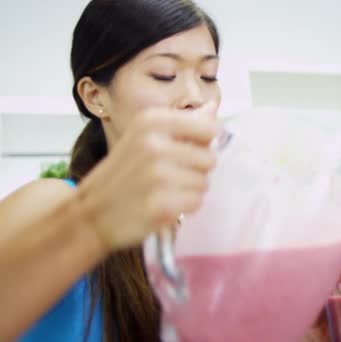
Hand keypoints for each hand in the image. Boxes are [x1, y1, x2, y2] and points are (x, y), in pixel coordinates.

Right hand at [75, 102, 217, 250]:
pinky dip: (185, 207)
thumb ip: (182, 124)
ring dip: (190, 190)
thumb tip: (213, 108)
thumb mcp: (143, 136)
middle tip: (170, 177)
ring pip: (204, 182)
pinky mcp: (161, 205)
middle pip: (209, 158)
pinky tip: (164, 205)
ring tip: (165, 191)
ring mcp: (157, 175)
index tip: (184, 152)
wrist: (90, 214)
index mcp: (151, 121)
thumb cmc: (122, 174)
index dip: (202, 144)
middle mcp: (154, 144)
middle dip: (196, 171)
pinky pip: (196, 202)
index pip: (208, 128)